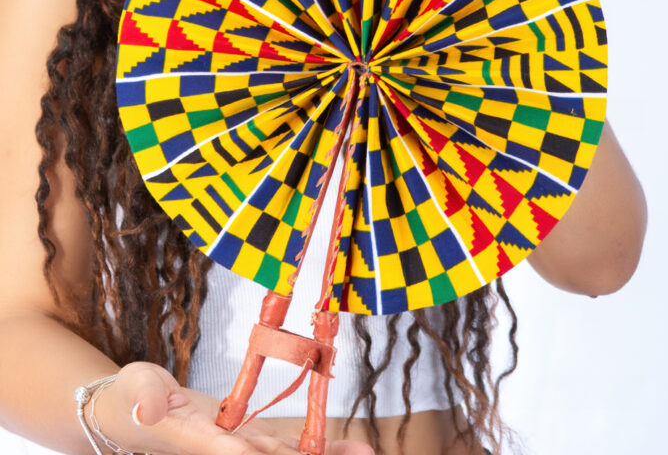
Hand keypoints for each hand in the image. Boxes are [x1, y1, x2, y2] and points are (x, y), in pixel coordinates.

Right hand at [93, 361, 374, 454]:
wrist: (136, 411)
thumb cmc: (132, 397)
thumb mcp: (134, 387)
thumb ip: (143, 395)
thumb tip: (149, 406)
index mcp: (196, 441)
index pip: (230, 453)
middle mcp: (224, 452)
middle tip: (359, 453)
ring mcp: (241, 447)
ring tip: (366, 451)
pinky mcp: (251, 439)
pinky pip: (290, 446)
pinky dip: (320, 447)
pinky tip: (352, 446)